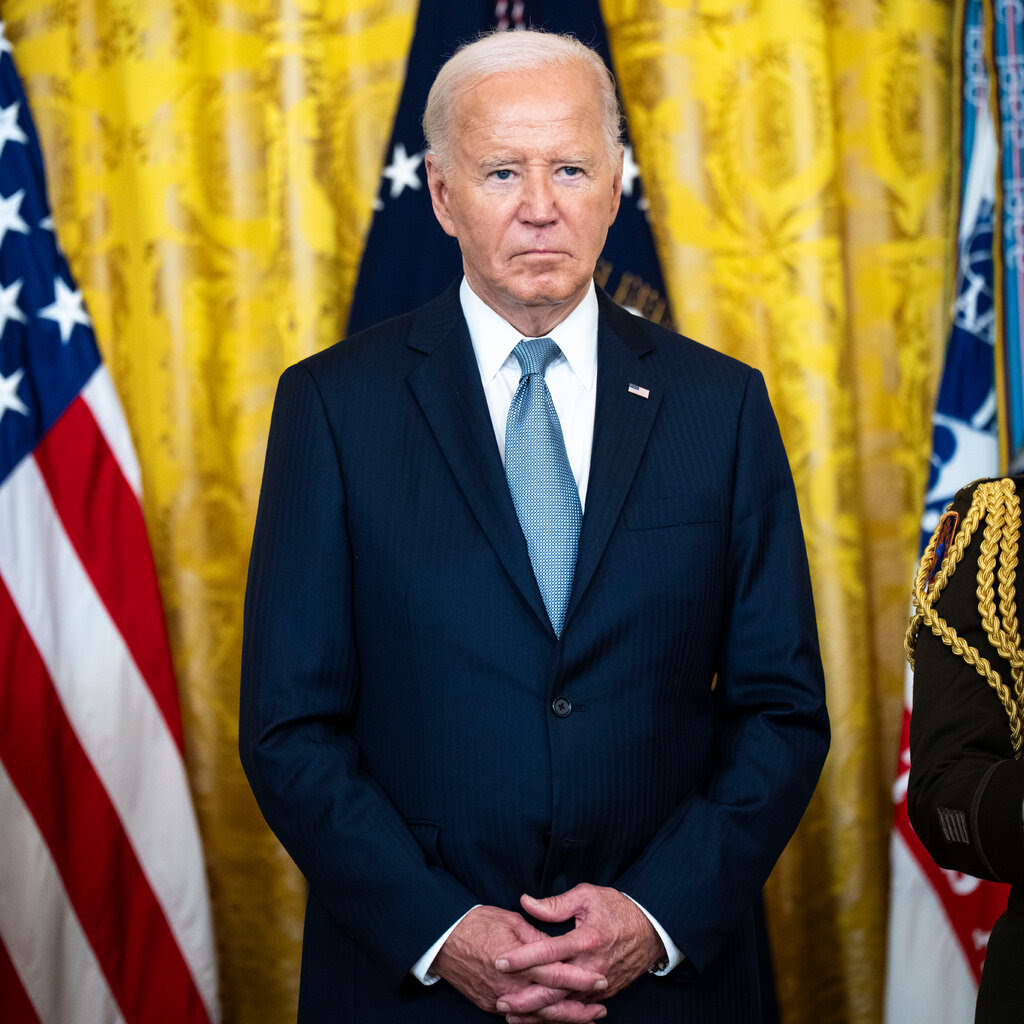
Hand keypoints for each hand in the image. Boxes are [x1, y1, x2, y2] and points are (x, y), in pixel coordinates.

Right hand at [431, 904, 608, 1020]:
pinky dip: (542, 1022)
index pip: (555, 973)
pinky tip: (556, 1022)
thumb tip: (558, 948)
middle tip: (601, 1008)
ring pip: (538, 1017)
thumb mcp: (511, 921)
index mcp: (517, 960)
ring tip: (587, 1019)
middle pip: (551, 1002)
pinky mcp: (491, 1005)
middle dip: (578, 1006)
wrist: (443, 939)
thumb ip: (537, 937)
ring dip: (564, 1019)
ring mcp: (499, 999)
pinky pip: (521, 1019)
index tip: (600, 979)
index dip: (580, 978)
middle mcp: (509, 985)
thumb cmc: (477, 923)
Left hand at [493, 884, 663, 1020]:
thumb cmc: (617, 908)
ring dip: (538, 1013)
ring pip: (564, 1005)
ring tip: (513, 1015)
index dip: (522, 958)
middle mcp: (592, 967)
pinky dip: (557, 1015)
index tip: (500, 961)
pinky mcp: (604, 994)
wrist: (652, 929)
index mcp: (587, 940)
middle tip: (501, 1001)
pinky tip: (538, 1017)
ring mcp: (599, 984)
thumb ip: (555, 904)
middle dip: (525, 999)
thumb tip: (526, 902)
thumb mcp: (587, 896)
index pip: (549, 952)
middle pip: (554, 989)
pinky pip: (577, 1009)